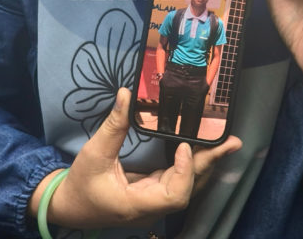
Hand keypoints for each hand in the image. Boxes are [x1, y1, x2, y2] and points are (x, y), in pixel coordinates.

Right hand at [31, 88, 240, 229]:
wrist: (70, 206)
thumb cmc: (81, 184)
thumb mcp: (94, 153)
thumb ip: (113, 125)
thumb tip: (125, 94)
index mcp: (137, 204)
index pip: (174, 195)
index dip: (184, 172)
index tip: (184, 146)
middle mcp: (151, 207)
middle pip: (188, 189)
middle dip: (210, 164)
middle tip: (231, 142)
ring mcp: (153, 202)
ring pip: (186, 186)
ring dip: (206, 164)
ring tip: (227, 144)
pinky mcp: (152, 193)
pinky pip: (178, 181)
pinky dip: (192, 165)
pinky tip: (204, 150)